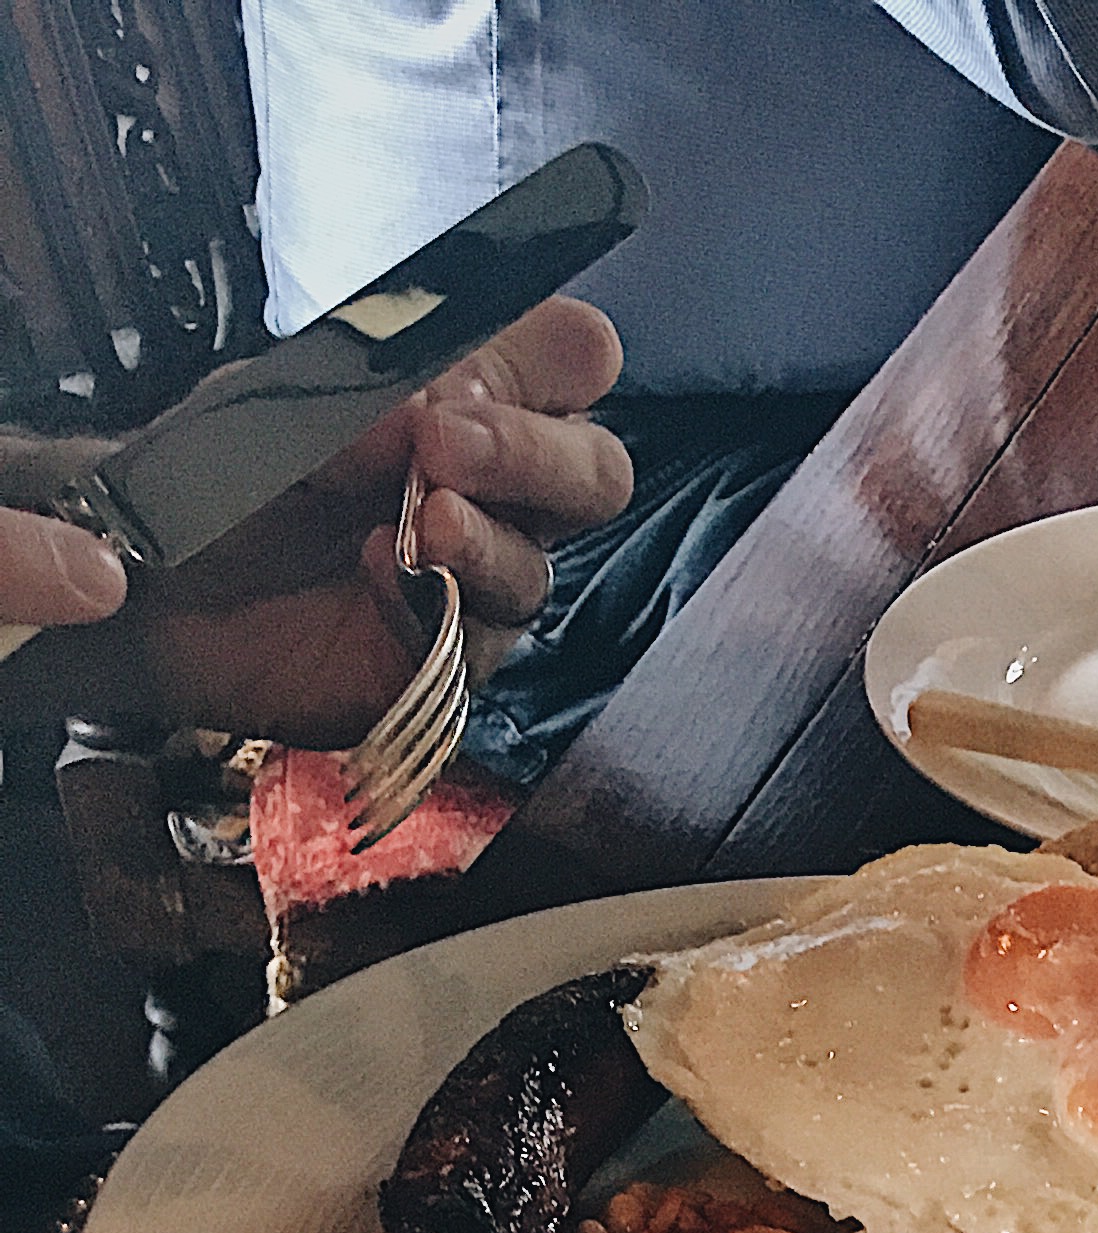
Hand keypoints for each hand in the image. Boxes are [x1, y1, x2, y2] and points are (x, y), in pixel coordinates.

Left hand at [19, 297, 634, 738]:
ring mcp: (473, 579)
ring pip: (540, 567)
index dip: (563, 363)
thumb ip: (378, 392)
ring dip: (486, 536)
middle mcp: (490, 493)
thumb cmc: (222, 474)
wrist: (155, 574)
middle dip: (540, 457)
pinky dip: (433, 603)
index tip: (484, 368)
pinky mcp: (443, 657)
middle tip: (453, 444)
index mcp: (471, 404)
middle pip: (596, 476)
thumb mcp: (291, 399)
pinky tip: (378, 572)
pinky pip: (478, 640)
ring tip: (421, 519)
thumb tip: (443, 400)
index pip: (575, 365)